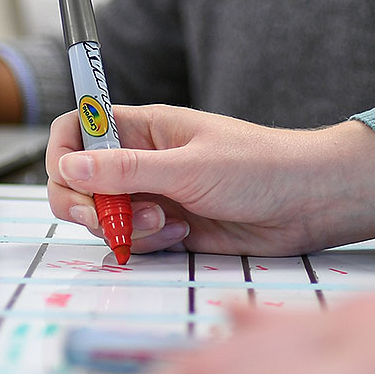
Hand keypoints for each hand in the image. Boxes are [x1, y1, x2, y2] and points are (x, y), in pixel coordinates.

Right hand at [47, 105, 374, 256]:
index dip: (64, 151)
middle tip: (109, 218)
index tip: (72, 176)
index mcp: (143, 127)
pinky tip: (181, 237)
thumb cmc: (262, 166)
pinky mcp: (169, 229)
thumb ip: (125, 171)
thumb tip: (68, 165)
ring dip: (124, 228)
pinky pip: (133, 242)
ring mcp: (153, 195)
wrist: (311, 203)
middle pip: (78, 181)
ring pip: (103, 217)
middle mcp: (141, 159)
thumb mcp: (189, 166)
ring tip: (169, 226)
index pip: (78, 128)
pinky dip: (147, 245)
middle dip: (86, 204)